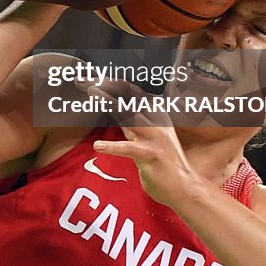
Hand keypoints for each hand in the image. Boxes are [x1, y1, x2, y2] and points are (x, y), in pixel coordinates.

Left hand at [88, 82, 201, 207]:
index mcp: (154, 112)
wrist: (183, 187)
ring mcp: (155, 136)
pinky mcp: (151, 155)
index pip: (129, 91)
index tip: (88, 77)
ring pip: (130, 115)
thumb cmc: (161, 161)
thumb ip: (130, 120)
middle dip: (105, 85)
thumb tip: (111, 103)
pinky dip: (113, 147)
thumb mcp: (144, 134)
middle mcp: (156, 120)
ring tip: (92, 92)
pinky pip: (130, 149)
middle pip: (127, 97)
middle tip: (82, 79)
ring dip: (111, 102)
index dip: (108, 82)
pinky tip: (98, 147)